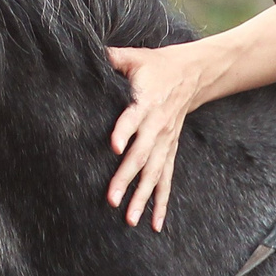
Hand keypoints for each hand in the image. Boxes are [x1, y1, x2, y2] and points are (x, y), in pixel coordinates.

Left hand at [106, 42, 218, 229]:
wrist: (195, 74)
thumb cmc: (158, 65)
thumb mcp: (135, 56)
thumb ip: (111, 57)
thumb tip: (80, 50)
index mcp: (147, 102)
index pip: (134, 119)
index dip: (124, 131)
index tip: (114, 147)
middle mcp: (157, 126)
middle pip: (142, 156)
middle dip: (126, 178)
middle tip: (110, 199)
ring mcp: (166, 142)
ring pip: (154, 174)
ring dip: (142, 198)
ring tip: (130, 219)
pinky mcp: (170, 151)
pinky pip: (166, 181)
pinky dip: (162, 203)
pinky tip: (156, 224)